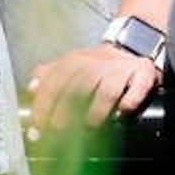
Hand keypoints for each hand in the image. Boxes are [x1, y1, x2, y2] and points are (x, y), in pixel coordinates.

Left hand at [23, 42, 162, 135]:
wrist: (135, 43)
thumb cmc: (98, 65)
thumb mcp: (71, 65)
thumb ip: (49, 75)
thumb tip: (31, 89)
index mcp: (75, 61)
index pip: (54, 81)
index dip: (44, 105)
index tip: (37, 127)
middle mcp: (96, 63)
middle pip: (78, 86)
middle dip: (65, 110)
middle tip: (57, 131)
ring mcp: (120, 68)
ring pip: (106, 88)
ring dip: (97, 109)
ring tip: (90, 127)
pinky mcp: (143, 73)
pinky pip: (138, 87)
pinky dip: (129, 102)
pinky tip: (123, 113)